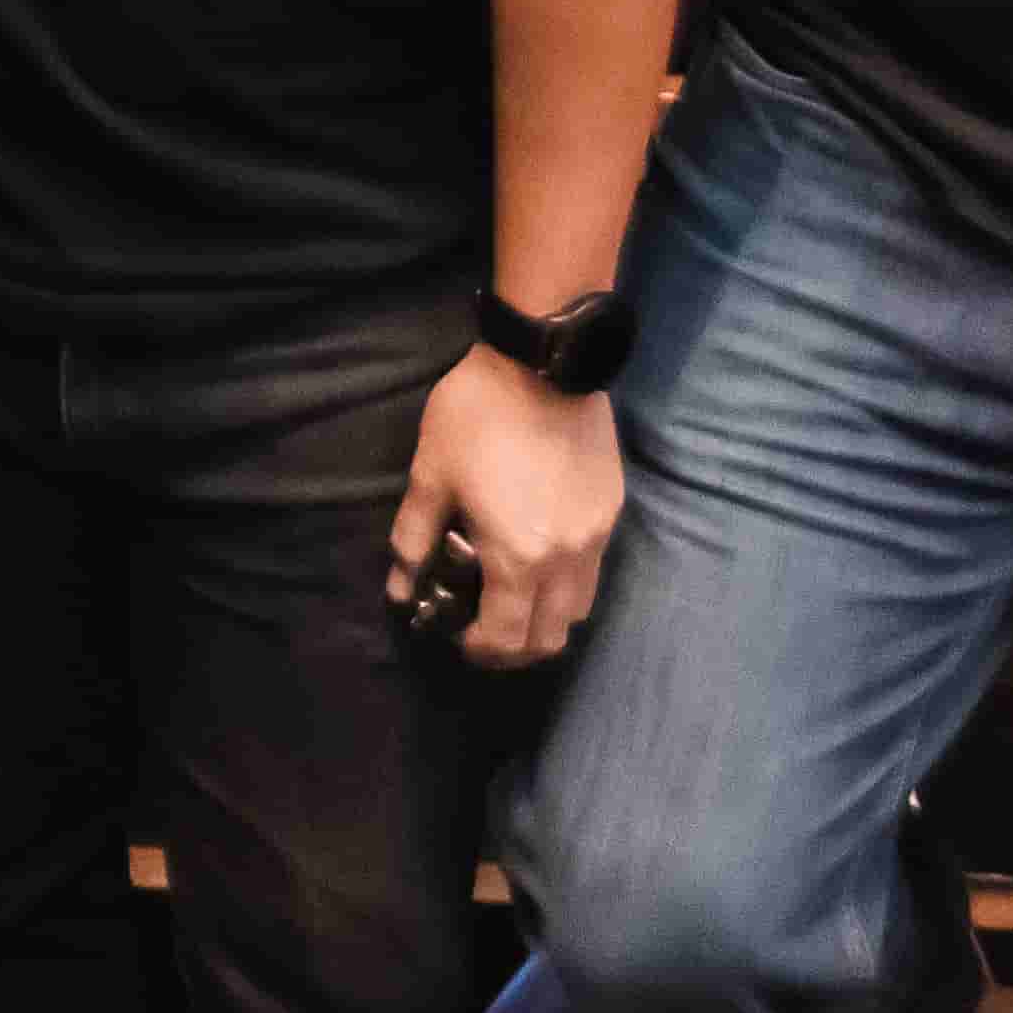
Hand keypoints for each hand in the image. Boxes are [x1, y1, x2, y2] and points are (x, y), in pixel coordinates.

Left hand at [385, 344, 619, 667]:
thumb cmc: (478, 416)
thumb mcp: (432, 475)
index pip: (508, 638)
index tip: (460, 638)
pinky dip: (567, 583)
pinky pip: (593, 570)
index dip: (482, 651)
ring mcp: (597, 536)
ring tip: (514, 596)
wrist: (543, 361)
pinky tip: (540, 555)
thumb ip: (415, 540)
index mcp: (519, 557)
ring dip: (547, 618)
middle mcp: (567, 559)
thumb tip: (400, 588)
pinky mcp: (612, 510)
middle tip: (486, 629)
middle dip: (517, 647)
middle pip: (552, 637)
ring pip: (579, 608)